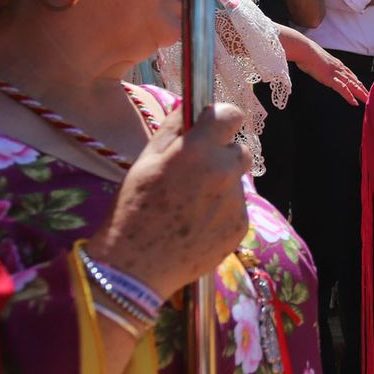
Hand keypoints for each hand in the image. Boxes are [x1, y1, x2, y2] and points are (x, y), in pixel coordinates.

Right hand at [88, 102, 251, 297]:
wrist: (135, 267)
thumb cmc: (132, 209)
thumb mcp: (145, 160)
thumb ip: (173, 128)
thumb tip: (190, 106)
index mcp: (197, 150)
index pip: (231, 114)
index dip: (220, 120)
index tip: (210, 129)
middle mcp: (224, 172)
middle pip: (240, 150)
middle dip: (222, 156)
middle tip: (195, 174)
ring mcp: (235, 201)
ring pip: (236, 182)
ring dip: (220, 186)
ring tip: (189, 207)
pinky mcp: (241, 226)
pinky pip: (236, 208)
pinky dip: (221, 212)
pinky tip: (195, 226)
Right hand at [291, 34, 367, 104]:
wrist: (304, 49)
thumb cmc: (308, 53)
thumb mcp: (319, 59)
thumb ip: (323, 64)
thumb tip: (322, 67)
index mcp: (337, 64)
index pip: (350, 75)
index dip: (357, 82)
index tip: (363, 87)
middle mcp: (339, 68)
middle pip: (354, 81)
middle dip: (363, 89)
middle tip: (370, 96)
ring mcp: (336, 73)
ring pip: (352, 85)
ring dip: (360, 94)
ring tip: (367, 100)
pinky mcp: (330, 78)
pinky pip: (343, 89)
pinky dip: (349, 97)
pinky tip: (354, 103)